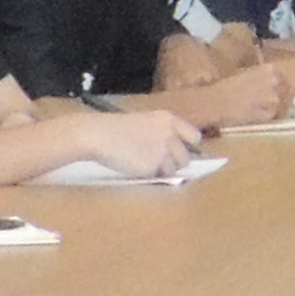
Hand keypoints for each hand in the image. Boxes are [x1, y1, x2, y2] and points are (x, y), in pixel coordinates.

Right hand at [89, 104, 206, 175]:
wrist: (99, 135)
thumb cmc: (117, 129)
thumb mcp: (145, 122)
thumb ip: (164, 133)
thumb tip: (178, 153)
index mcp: (169, 119)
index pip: (194, 136)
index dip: (189, 147)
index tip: (182, 153)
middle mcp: (170, 133)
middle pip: (185, 157)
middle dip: (174, 163)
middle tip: (158, 163)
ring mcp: (163, 150)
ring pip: (174, 169)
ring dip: (162, 170)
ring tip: (142, 161)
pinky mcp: (153, 165)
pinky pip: (159, 176)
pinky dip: (150, 175)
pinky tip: (136, 166)